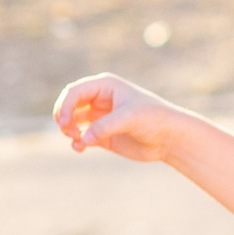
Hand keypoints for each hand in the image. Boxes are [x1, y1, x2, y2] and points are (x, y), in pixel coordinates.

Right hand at [51, 73, 181, 162]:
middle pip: (69, 105)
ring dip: (69, 131)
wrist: (170, 138)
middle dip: (64, 117)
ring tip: (77, 141)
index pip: (75, 92)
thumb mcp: (129, 118)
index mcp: (105, 86)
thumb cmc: (153, 119)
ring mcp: (100, 118)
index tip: (66, 123)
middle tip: (67, 132)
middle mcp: (99, 100)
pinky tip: (80, 148)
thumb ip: (104, 126)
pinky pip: (81, 137)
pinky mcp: (102, 135)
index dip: (65, 106)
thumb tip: (82, 139)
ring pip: (73, 121)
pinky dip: (77, 143)